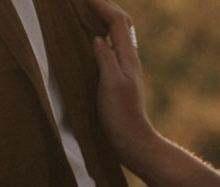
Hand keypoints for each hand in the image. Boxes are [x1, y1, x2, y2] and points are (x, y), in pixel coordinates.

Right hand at [87, 0, 158, 164]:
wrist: (132, 140)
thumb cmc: (120, 115)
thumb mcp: (111, 83)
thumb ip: (105, 57)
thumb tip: (96, 37)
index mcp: (127, 57)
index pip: (116, 20)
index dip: (101, 5)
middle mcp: (129, 59)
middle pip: (122, 22)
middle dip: (105, 6)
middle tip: (87, 1)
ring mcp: (126, 68)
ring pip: (118, 33)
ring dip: (105, 17)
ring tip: (89, 10)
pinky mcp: (121, 78)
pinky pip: (113, 46)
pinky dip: (103, 34)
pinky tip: (93, 38)